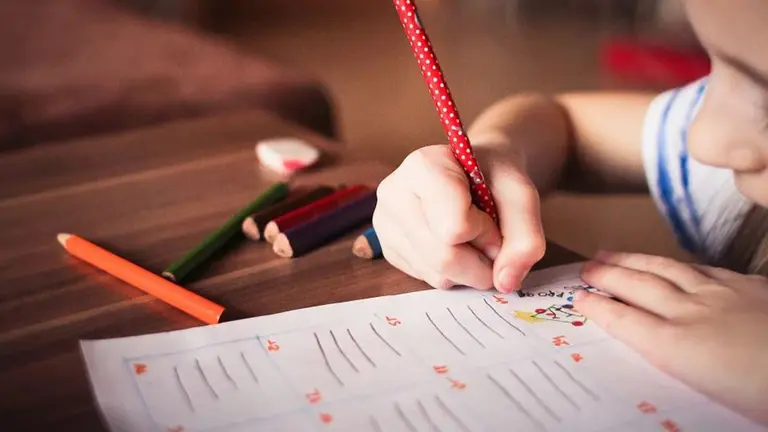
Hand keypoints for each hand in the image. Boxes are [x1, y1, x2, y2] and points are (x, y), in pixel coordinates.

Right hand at [372, 144, 544, 291]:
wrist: (474, 173)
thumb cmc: (494, 177)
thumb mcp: (521, 195)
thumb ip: (525, 237)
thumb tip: (505, 283)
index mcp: (422, 166)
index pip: (455, 228)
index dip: (486, 232)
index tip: (491, 215)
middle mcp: (393, 193)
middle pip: (444, 257)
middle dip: (481, 260)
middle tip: (490, 238)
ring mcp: (385, 223)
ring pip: (437, 274)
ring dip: (469, 269)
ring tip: (471, 238)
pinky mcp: (387, 248)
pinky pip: (427, 279)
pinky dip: (453, 272)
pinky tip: (453, 245)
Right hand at [574, 251, 767, 425]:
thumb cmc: (761, 394)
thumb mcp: (709, 396)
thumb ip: (676, 366)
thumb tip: (654, 353)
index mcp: (679, 347)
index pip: (625, 321)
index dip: (598, 307)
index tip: (578, 298)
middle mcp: (693, 314)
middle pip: (640, 287)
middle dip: (608, 275)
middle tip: (586, 267)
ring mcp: (723, 295)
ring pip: (667, 270)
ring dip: (635, 261)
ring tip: (613, 254)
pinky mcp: (751, 287)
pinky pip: (704, 269)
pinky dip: (679, 264)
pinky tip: (674, 264)